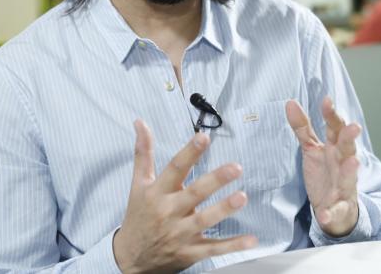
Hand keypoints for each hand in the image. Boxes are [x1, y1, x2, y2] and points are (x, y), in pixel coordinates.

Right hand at [113, 120, 257, 273]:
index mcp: (157, 193)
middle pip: (194, 193)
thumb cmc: (138, 216)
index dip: (189, 153)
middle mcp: (168, 212)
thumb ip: (143, 153)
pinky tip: (251, 240)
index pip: (174, 169)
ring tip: (242, 196)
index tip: (203, 137)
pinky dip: (232, 246)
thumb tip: (141, 122)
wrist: (129, 259)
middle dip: (215, 180)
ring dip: (224, 209)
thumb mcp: (138, 184)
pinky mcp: (190, 252)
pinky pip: (213, 249)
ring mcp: (180, 233)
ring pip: (204, 220)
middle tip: (236, 167)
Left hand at [286, 97, 360, 236]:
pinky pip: (335, 210)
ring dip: (351, 170)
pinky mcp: (338, 208)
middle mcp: (343, 164)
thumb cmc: (326, 173)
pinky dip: (330, 212)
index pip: (335, 128)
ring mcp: (343, 186)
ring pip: (350, 177)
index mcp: (335, 148)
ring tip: (353, 162)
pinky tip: (324, 213)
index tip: (327, 100)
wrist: (334, 209)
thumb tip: (290, 102)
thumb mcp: (312, 148)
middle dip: (351, 138)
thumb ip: (302, 127)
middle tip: (353, 126)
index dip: (332, 114)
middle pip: (348, 148)